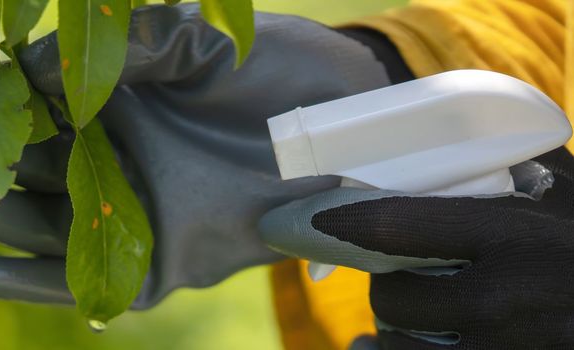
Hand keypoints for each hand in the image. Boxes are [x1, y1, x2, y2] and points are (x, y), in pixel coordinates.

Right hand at [0, 4, 391, 308]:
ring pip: (46, 225)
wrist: (342, 125)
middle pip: (26, 170)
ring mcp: (132, 211)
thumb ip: (130, 43)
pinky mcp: (158, 260)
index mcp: (111, 104)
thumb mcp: (200, 39)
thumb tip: (35, 62)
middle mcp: (111, 159)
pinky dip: (39, 282)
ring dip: (1, 221)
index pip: (32, 108)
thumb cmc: (272, 70)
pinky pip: (91, 279)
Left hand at [260, 147, 573, 348]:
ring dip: (391, 330)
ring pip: (401, 345)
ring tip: (401, 313)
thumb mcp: (571, 196)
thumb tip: (460, 143)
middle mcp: (504, 300)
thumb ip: (520, 168)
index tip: (305, 219)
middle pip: (393, 296)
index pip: (395, 227)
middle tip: (393, 273)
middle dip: (383, 284)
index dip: (339, 223)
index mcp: (515, 237)